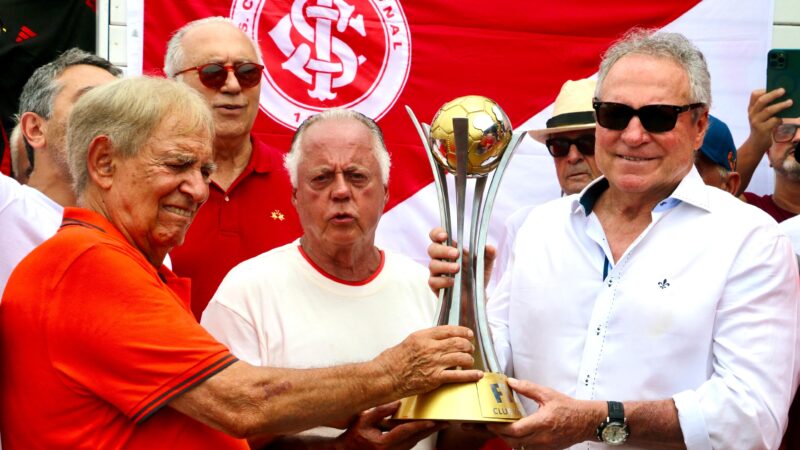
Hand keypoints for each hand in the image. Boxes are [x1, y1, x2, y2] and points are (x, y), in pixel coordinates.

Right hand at [336, 402, 444, 449]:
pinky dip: (419, 435)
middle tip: (445, 422)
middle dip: (431, 430)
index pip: (406, 432)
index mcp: (384, 443)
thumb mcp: (363, 420)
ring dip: (428, 433)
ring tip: (440, 424)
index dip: (420, 425)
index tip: (432, 420)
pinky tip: (426, 428)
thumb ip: (380, 411)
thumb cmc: (353, 436)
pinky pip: (410, 443)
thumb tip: (397, 403)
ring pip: (415, 442)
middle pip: (416, 438)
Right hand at [376, 325, 481, 396]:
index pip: (448, 330)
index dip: (462, 331)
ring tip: (470, 361)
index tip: (468, 334)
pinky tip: (477, 375)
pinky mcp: (435, 378)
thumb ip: (424, 340)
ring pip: (461, 357)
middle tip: (470, 348)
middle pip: (458, 342)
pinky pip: (458, 375)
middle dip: (468, 345)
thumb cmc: (392, 361)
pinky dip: (470, 375)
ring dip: (469, 359)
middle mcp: (430, 347)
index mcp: (423, 336)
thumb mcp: (408, 342)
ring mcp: (434, 363)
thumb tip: (437, 340)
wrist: (385, 377)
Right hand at [427, 227, 495, 293]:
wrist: (475, 297)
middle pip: (432, 249)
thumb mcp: (485, 264)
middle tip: (456, 254)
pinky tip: (453, 282)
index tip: (445, 235)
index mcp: (449, 248)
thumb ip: (488, 255)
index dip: (437, 233)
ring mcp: (437, 272)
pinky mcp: (436, 286)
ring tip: (457, 268)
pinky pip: (433, 281)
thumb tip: (491, 247)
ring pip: (432, 265)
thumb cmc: (476, 275)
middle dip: (443, 250)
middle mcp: (441, 259)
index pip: (436, 236)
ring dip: (445, 265)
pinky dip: (443, 280)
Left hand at [486, 379, 603, 449]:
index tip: (490, 422)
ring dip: (508, 439)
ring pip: (520, 447)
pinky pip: (528, 449)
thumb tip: (511, 382)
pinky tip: (515, 435)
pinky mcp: (547, 449)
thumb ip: (528, 388)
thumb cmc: (569, 408)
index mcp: (542, 422)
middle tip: (490, 425)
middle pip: (514, 441)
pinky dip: (519, 443)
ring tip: (501, 429)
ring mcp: (545, 446)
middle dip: (500, 434)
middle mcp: (542, 437)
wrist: (586, 421)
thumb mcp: (547, 394)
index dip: (500, 427)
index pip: (516, 430)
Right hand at [746, 88, 791, 152]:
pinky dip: (779, 119)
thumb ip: (768, 107)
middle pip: (762, 100)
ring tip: (790, 102)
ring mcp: (755, 121)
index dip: (765, 90)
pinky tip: (782, 119)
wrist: (756, 143)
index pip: (755, 95)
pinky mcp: (761, 129)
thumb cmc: (763, 126)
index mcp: (752, 108)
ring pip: (768, 110)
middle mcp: (752, 113)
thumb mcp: (762, 115)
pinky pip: (773, 121)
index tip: (775, 88)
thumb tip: (785, 97)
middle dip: (773, 94)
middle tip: (784, 90)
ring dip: (781, 105)